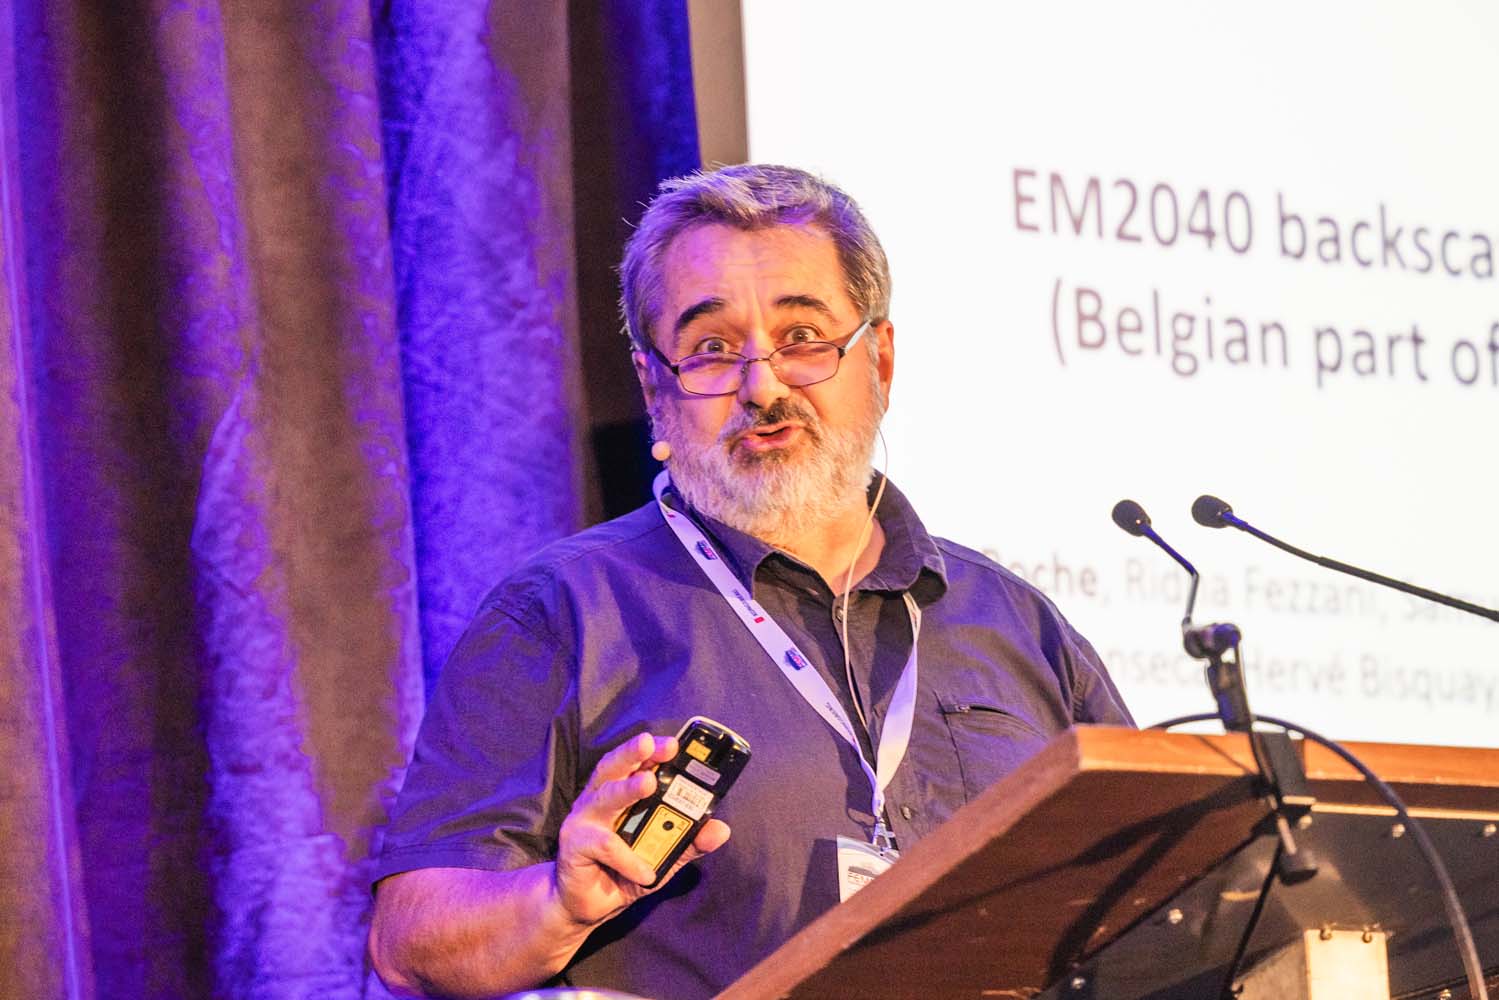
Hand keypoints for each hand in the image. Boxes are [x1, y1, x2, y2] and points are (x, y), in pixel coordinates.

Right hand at [551, 732, 730, 927]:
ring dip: (628, 789)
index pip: (635, 764)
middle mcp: (597, 800)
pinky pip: (606, 846)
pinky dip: (628, 858)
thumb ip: (689, 842)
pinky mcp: (574, 845)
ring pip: (606, 797)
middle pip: (614, 768)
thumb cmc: (624, 872)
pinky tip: (646, 872)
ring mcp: (583, 820)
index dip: (652, 750)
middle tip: (658, 745)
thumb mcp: (664, 857)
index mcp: (619, 794)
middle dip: (635, 754)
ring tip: (650, 784)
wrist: (586, 907)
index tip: (674, 744)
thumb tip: (721, 829)